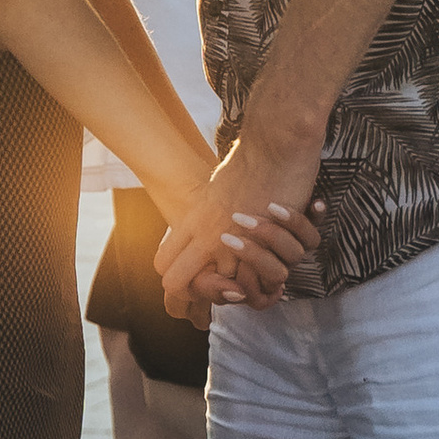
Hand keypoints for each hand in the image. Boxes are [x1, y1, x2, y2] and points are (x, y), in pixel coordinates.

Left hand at [154, 134, 326, 315]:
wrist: (275, 144)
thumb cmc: (252, 159)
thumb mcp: (217, 188)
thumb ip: (209, 209)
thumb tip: (208, 216)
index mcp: (191, 219)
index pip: (163, 264)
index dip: (179, 278)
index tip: (202, 276)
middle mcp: (203, 233)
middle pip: (174, 284)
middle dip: (194, 295)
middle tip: (221, 289)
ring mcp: (226, 241)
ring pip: (211, 289)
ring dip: (231, 292)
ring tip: (248, 283)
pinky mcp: (254, 243)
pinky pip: (248, 282)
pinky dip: (258, 284)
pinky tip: (267, 275)